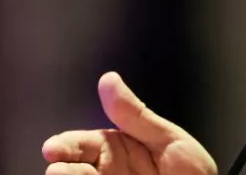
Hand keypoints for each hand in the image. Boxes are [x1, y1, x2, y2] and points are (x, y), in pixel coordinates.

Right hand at [41, 72, 216, 174]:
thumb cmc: (193, 173)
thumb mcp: (168, 140)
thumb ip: (135, 115)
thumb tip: (108, 80)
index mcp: (118, 149)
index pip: (82, 144)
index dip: (64, 145)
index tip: (53, 148)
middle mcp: (106, 171)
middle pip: (71, 168)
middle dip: (62, 168)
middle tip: (60, 168)